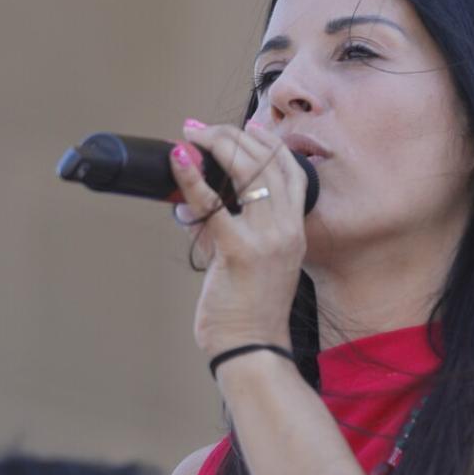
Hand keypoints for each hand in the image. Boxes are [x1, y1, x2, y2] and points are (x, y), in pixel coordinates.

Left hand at [169, 120, 307, 356]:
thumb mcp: (259, 260)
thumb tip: (201, 201)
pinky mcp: (239, 251)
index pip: (289, 168)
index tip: (241, 126)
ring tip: (191, 136)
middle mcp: (287, 229)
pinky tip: (178, 159)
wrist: (253, 348)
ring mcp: (268, 239)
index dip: (265, 140)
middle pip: (268, 161)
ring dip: (216, 144)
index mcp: (295, 229)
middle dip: (232, 135)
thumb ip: (239, 227)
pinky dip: (191, 177)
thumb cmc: (250, 309)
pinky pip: (213, 204)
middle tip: (201, 129)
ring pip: (247, 171)